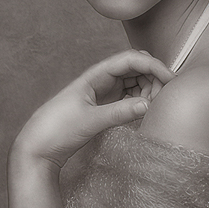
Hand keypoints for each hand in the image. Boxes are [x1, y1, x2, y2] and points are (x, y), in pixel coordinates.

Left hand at [15, 50, 173, 167]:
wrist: (37, 148)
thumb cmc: (57, 130)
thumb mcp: (90, 121)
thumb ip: (119, 112)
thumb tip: (149, 105)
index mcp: (95, 75)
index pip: (130, 59)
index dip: (153, 65)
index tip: (170, 79)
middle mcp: (100, 80)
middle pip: (136, 68)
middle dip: (153, 77)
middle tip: (162, 99)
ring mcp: (102, 93)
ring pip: (134, 82)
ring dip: (148, 89)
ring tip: (152, 107)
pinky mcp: (103, 107)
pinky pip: (128, 97)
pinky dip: (140, 100)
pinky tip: (143, 111)